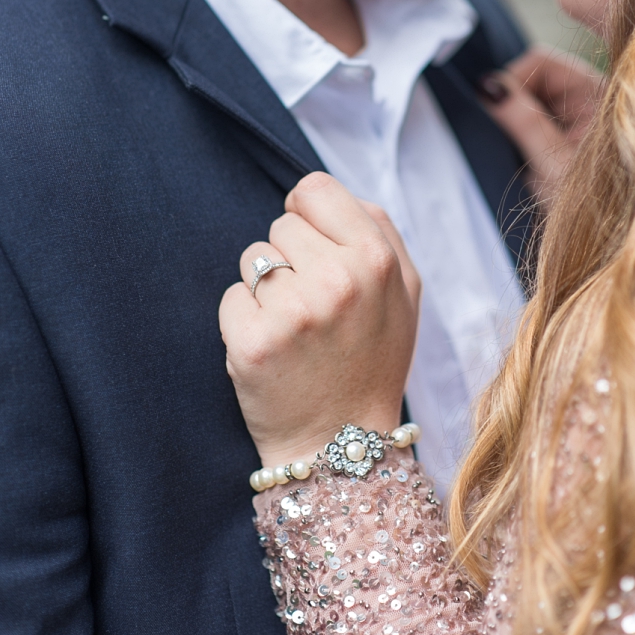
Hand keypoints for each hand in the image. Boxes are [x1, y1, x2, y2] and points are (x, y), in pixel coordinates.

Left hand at [217, 172, 420, 468]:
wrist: (343, 445)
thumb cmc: (371, 360)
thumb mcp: (403, 293)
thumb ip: (376, 230)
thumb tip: (320, 194)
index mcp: (377, 260)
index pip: (314, 189)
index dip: (307, 215)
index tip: (313, 247)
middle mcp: (337, 282)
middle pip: (280, 225)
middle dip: (291, 259)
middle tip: (314, 308)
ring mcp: (292, 313)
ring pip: (252, 259)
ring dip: (264, 288)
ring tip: (295, 329)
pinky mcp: (252, 342)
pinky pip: (231, 297)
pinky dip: (243, 320)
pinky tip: (273, 349)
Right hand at [478, 47, 603, 206]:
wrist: (613, 246)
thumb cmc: (597, 212)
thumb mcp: (553, 166)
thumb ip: (522, 122)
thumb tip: (487, 86)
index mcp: (600, 96)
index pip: (541, 62)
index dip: (511, 81)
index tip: (494, 112)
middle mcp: (591, 99)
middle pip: (533, 78)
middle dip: (511, 104)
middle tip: (508, 141)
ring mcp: (578, 119)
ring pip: (527, 100)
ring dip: (513, 123)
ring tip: (518, 156)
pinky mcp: (565, 137)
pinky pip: (530, 120)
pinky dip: (518, 136)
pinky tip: (522, 161)